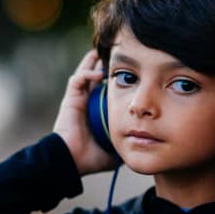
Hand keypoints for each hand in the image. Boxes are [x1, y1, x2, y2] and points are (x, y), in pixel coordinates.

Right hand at [53, 49, 119, 175]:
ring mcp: (77, 100)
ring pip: (84, 74)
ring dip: (93, 63)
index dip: (114, 80)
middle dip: (103, 65)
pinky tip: (98, 73)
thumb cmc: (91, 157)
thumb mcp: (114, 149)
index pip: (105, 91)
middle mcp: (86, 103)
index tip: (128, 72)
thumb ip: (127, 143)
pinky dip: (87, 73)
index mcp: (96, 112)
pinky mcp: (70, 99)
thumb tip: (144, 143)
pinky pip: (77, 80)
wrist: (71, 160)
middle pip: (94, 78)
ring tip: (102, 52)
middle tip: (115, 54)